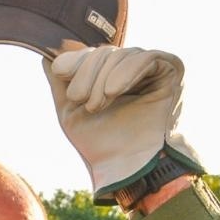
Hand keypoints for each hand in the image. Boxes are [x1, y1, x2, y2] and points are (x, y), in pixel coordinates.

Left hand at [46, 46, 204, 202]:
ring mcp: (154, 69)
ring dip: (103, 80)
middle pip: (104, 52)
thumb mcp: (70, 110)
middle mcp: (133, 69)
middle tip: (82, 100)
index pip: (91, 54)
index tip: (61, 73)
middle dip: (87, 74)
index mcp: (112, 76)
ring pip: (122, 55)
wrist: (126, 167)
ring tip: (97, 105)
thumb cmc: (100, 144)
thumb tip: (47, 56)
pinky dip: (126, 71)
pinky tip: (113, 90)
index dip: (75, 61)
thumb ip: (60, 83)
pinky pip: (146, 58)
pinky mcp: (172, 69)